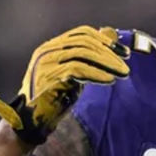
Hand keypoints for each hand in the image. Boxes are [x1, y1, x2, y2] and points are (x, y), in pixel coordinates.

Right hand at [0, 25, 129, 144]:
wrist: (29, 122)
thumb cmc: (53, 101)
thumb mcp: (74, 77)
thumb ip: (89, 60)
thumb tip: (110, 37)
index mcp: (52, 47)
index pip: (82, 33)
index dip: (105, 40)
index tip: (124, 52)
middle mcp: (47, 51)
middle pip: (84, 41)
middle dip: (109, 52)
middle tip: (126, 64)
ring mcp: (46, 62)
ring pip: (83, 53)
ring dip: (107, 63)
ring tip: (123, 74)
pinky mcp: (48, 76)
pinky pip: (78, 69)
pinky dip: (96, 74)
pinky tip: (109, 80)